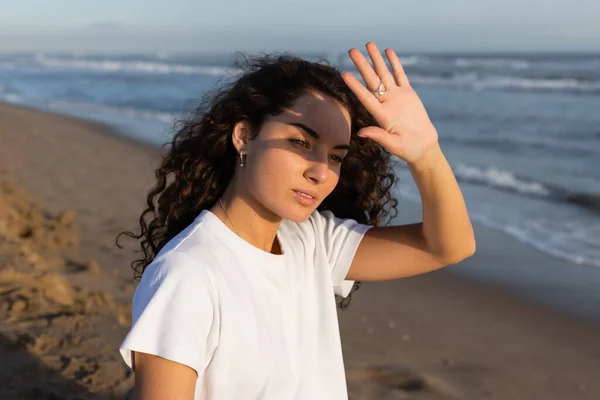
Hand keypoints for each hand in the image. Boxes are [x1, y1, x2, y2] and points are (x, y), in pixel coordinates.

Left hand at [341, 42, 438, 163]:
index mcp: (381, 115)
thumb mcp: (393, 145)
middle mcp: (386, 103)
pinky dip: (394, 64)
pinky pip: (400, 76)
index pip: (365, 97)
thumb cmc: (408, 149)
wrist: (423, 146)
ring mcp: (396, 97)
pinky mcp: (408, 94)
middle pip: (372, 80)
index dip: (355, 86)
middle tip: (351, 50)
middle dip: (362, 65)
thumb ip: (379, 136)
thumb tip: (361, 132)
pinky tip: (387, 52)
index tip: (344, 74)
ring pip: (384, 74)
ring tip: (369, 44)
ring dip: (376, 60)